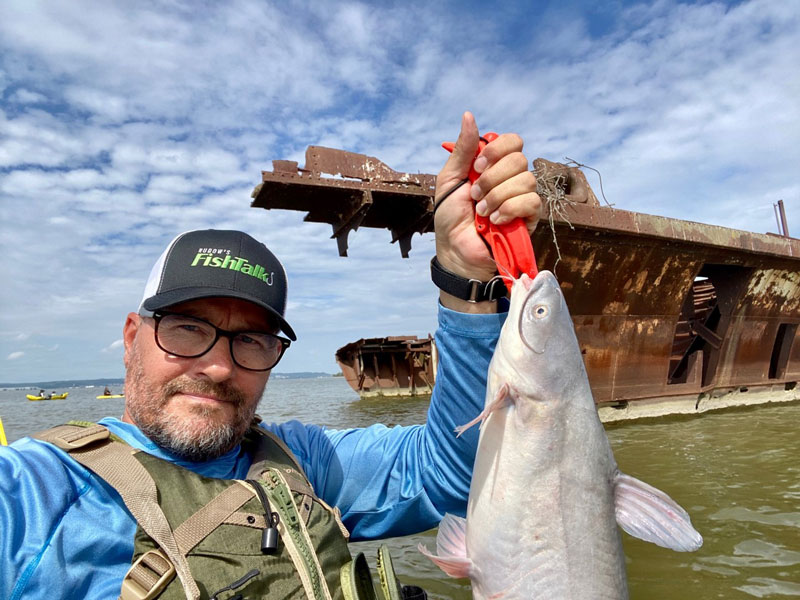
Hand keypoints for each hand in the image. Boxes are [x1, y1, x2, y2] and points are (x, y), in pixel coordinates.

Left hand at [434, 112, 539, 311]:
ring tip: (482, 212)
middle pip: (519, 159)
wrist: (455, 249)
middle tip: (475, 195)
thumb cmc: (450, 216)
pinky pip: (532, 201)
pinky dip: (509, 209)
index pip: (513, 141)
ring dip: (497, 196)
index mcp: (494, 165)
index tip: (478, 165)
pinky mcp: (529, 218)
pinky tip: (495, 221)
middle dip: (492, 178)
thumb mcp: (450, 179)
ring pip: (526, 180)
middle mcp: (511, 178)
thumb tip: (468, 115)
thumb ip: (463, 149)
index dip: (498, 149)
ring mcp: (522, 198)